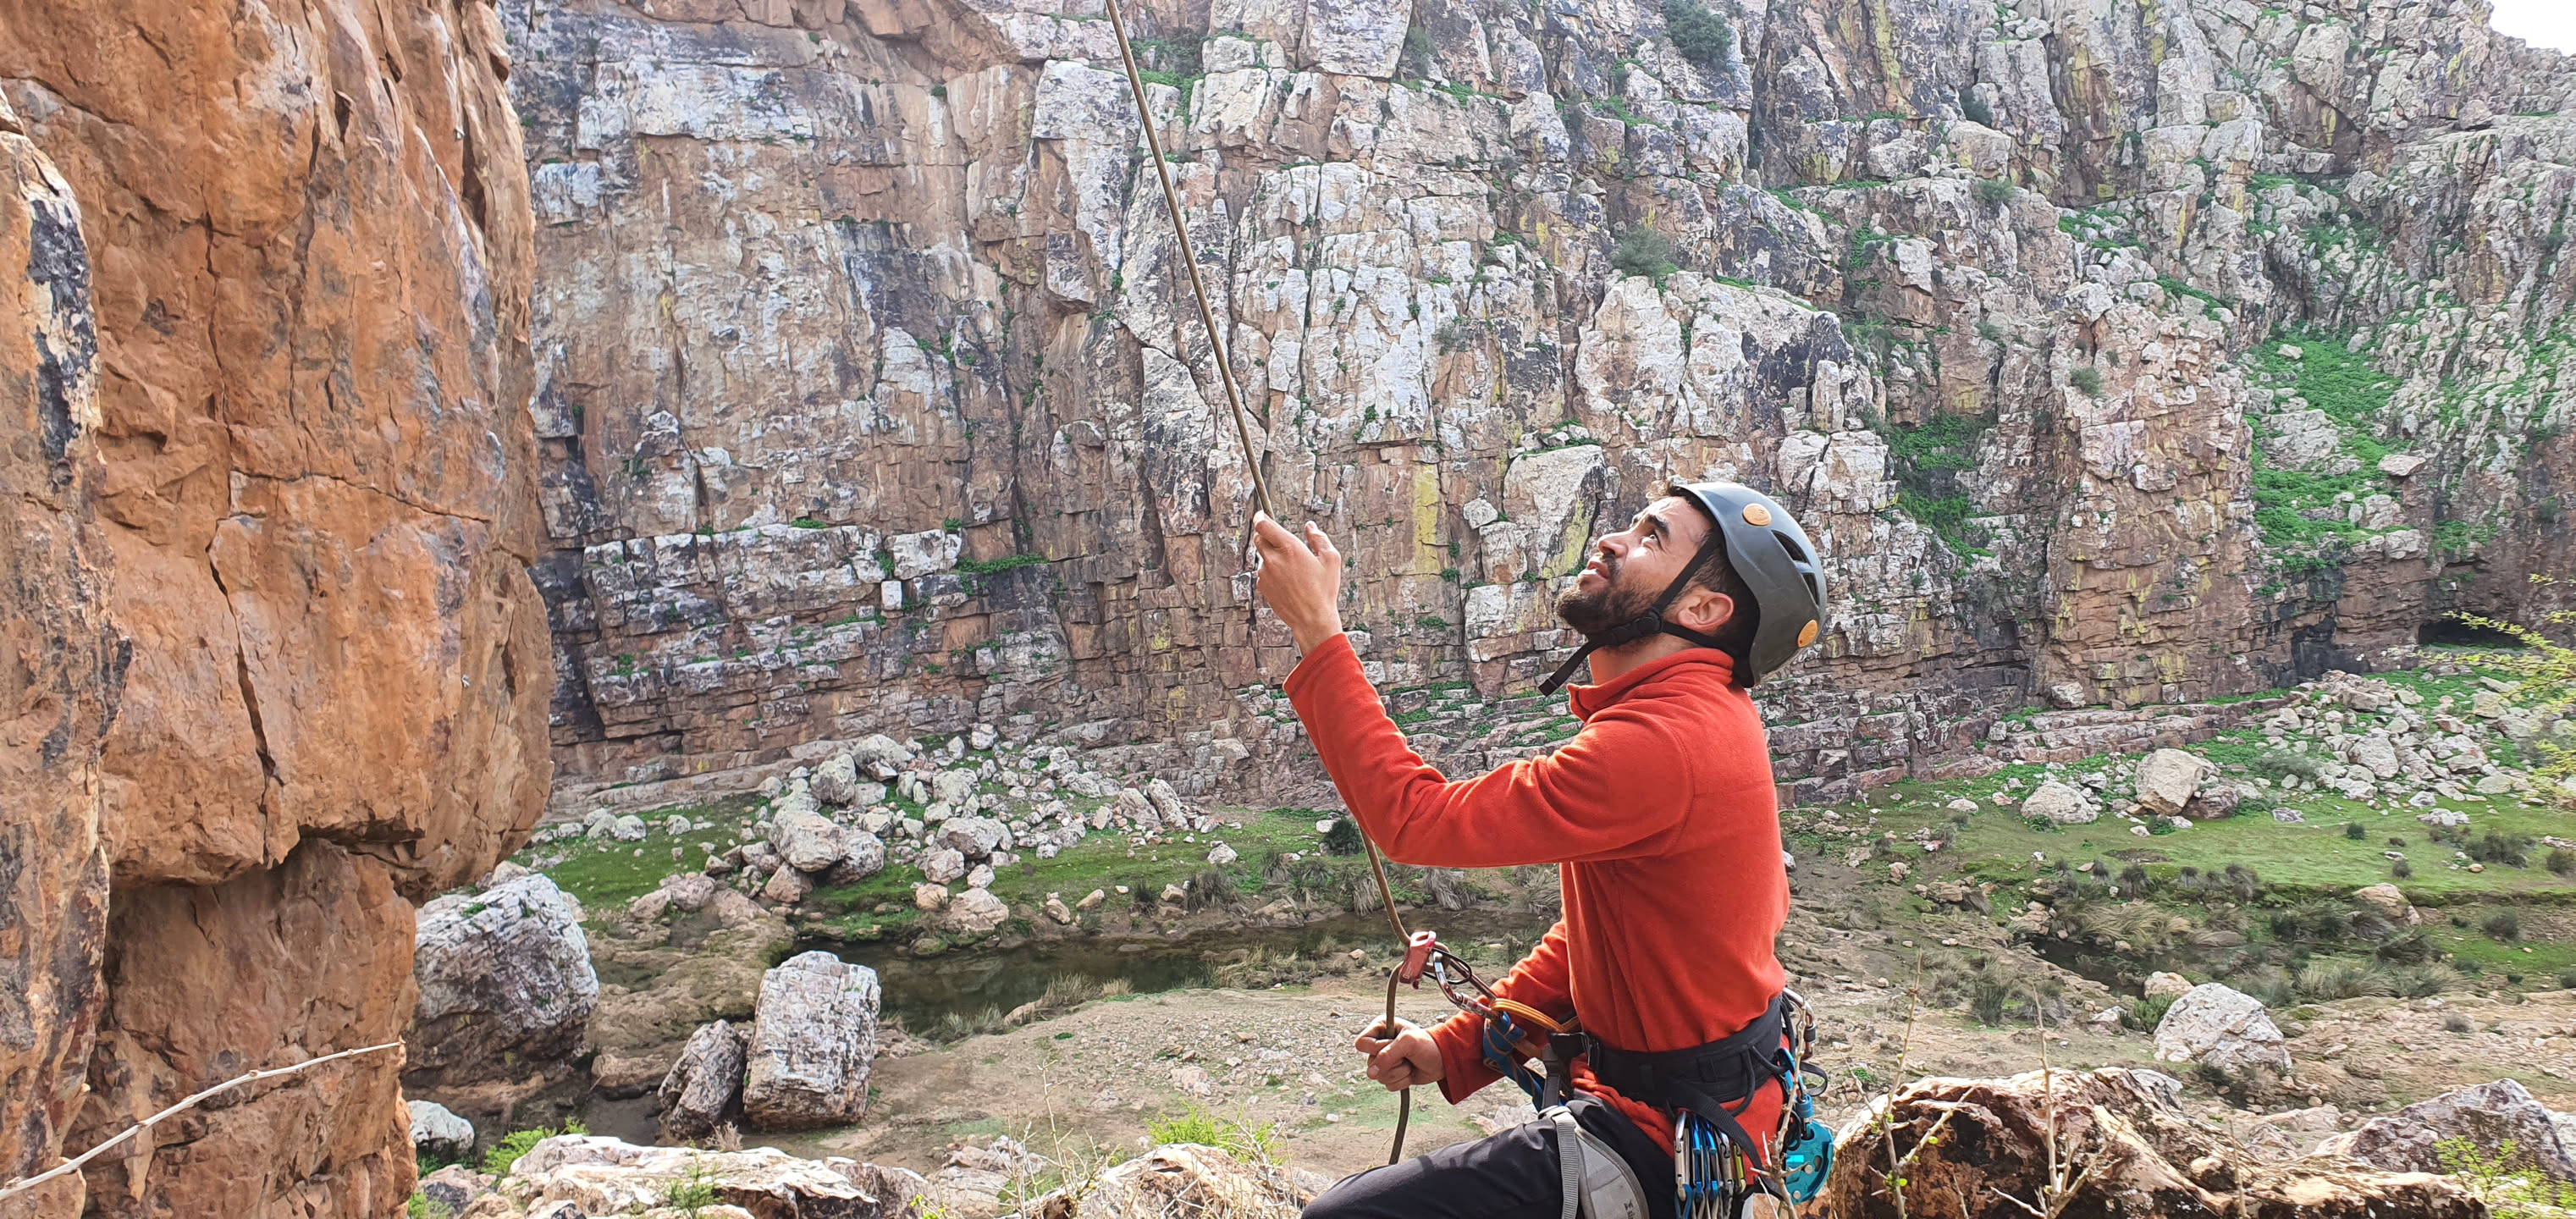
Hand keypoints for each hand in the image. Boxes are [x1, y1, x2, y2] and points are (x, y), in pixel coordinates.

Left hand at [1251, 512, 1343, 652]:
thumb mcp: (1331, 559)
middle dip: (1267, 536)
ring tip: (1292, 570)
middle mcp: (1274, 560)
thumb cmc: (1324, 590)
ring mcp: (1265, 574)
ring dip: (1272, 556)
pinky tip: (1288, 581)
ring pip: (1262, 556)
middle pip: (1259, 538)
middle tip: (1281, 542)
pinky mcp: (1262, 586)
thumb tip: (1310, 527)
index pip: (1263, 525)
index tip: (1261, 515)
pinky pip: (1263, 572)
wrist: (1312, 619)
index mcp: (1290, 548)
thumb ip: (1319, 538)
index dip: (1260, 517)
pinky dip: (1271, 572)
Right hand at [1355, 1017, 1442, 1090]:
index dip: (1376, 1048)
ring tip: (1410, 1063)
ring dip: (1399, 1072)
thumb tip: (1371, 1073)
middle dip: (1392, 1063)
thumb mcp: (1408, 1043)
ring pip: (1379, 1077)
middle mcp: (1380, 1044)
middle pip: (1370, 1063)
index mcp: (1381, 1029)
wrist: (1444, 1060)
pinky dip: (1402, 1081)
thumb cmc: (1428, 1044)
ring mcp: (1385, 1061)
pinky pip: (1388, 1085)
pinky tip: (1411, 1072)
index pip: (1361, 1043)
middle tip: (1406, 1055)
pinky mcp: (1391, 1075)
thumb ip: (1387, 1055)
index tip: (1392, 1045)